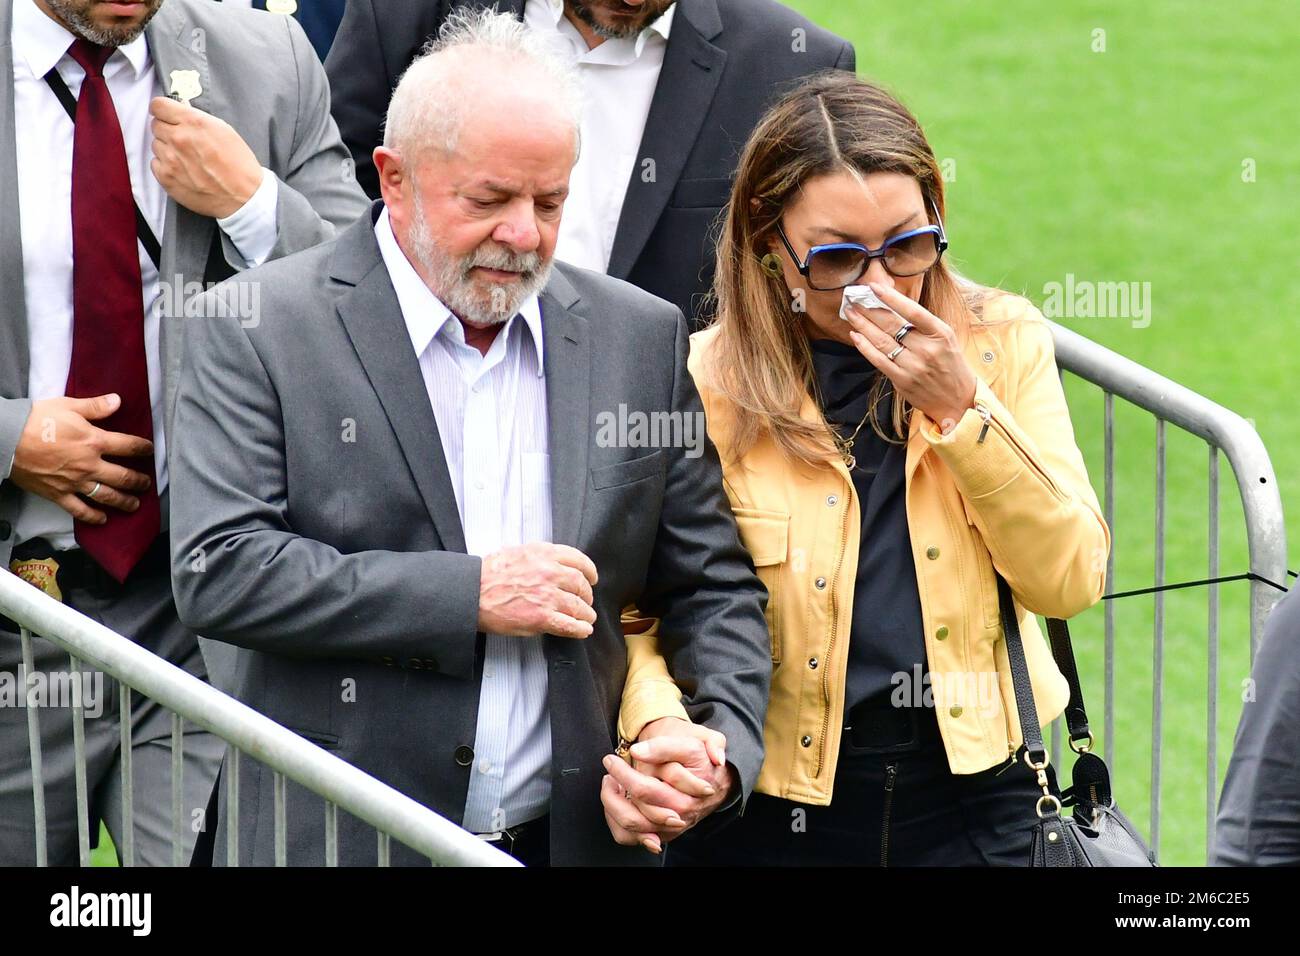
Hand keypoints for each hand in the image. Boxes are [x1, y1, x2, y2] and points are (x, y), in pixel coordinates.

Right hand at [8, 394, 153, 524]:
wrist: (6, 438)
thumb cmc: (36, 420)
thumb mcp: (68, 406)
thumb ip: (95, 406)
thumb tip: (118, 400)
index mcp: (94, 441)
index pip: (129, 446)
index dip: (143, 448)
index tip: (149, 450)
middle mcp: (89, 465)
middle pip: (123, 476)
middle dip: (138, 481)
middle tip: (146, 484)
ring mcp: (75, 482)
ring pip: (107, 496)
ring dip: (124, 501)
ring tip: (134, 504)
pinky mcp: (58, 494)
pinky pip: (79, 510)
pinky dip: (93, 517)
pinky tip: (103, 519)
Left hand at [150, 97, 262, 218]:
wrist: (243, 197)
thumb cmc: (239, 165)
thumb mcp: (224, 131)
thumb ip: (197, 119)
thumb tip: (181, 112)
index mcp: (194, 123)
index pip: (158, 105)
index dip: (162, 110)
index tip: (166, 115)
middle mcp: (179, 138)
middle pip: (155, 125)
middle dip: (167, 130)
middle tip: (183, 141)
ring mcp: (170, 159)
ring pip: (155, 144)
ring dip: (167, 149)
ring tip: (186, 159)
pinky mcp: (166, 177)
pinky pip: (155, 163)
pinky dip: (165, 166)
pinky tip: (182, 170)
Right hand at [477, 542, 597, 638]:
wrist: (471, 593)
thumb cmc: (488, 574)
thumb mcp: (516, 552)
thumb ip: (538, 556)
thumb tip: (552, 561)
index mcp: (543, 554)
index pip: (578, 559)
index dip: (589, 571)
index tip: (591, 577)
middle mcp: (549, 573)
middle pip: (580, 584)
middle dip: (587, 594)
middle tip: (586, 600)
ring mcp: (546, 596)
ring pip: (578, 606)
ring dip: (586, 614)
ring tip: (587, 618)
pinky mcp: (541, 618)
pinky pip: (569, 625)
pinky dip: (579, 629)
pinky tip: (583, 630)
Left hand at [600, 718, 734, 853]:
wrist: (712, 780)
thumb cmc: (699, 757)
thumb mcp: (694, 740)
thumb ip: (667, 745)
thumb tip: (638, 752)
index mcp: (696, 785)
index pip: (662, 775)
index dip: (635, 764)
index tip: (624, 753)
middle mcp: (685, 808)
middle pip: (643, 796)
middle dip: (621, 777)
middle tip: (612, 762)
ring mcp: (673, 824)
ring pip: (633, 821)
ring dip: (613, 801)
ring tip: (610, 781)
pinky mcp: (662, 834)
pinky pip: (630, 836)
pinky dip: (615, 821)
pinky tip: (616, 801)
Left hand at [842, 281, 977, 429]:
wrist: (958, 400)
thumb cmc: (950, 364)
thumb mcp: (945, 338)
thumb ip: (922, 324)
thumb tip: (893, 304)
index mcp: (941, 333)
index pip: (913, 311)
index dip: (891, 298)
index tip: (873, 287)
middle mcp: (927, 349)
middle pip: (892, 325)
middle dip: (869, 310)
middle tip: (853, 299)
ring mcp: (914, 366)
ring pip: (882, 341)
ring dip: (862, 325)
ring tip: (850, 313)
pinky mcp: (902, 381)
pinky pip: (878, 360)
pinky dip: (865, 347)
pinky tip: (855, 336)